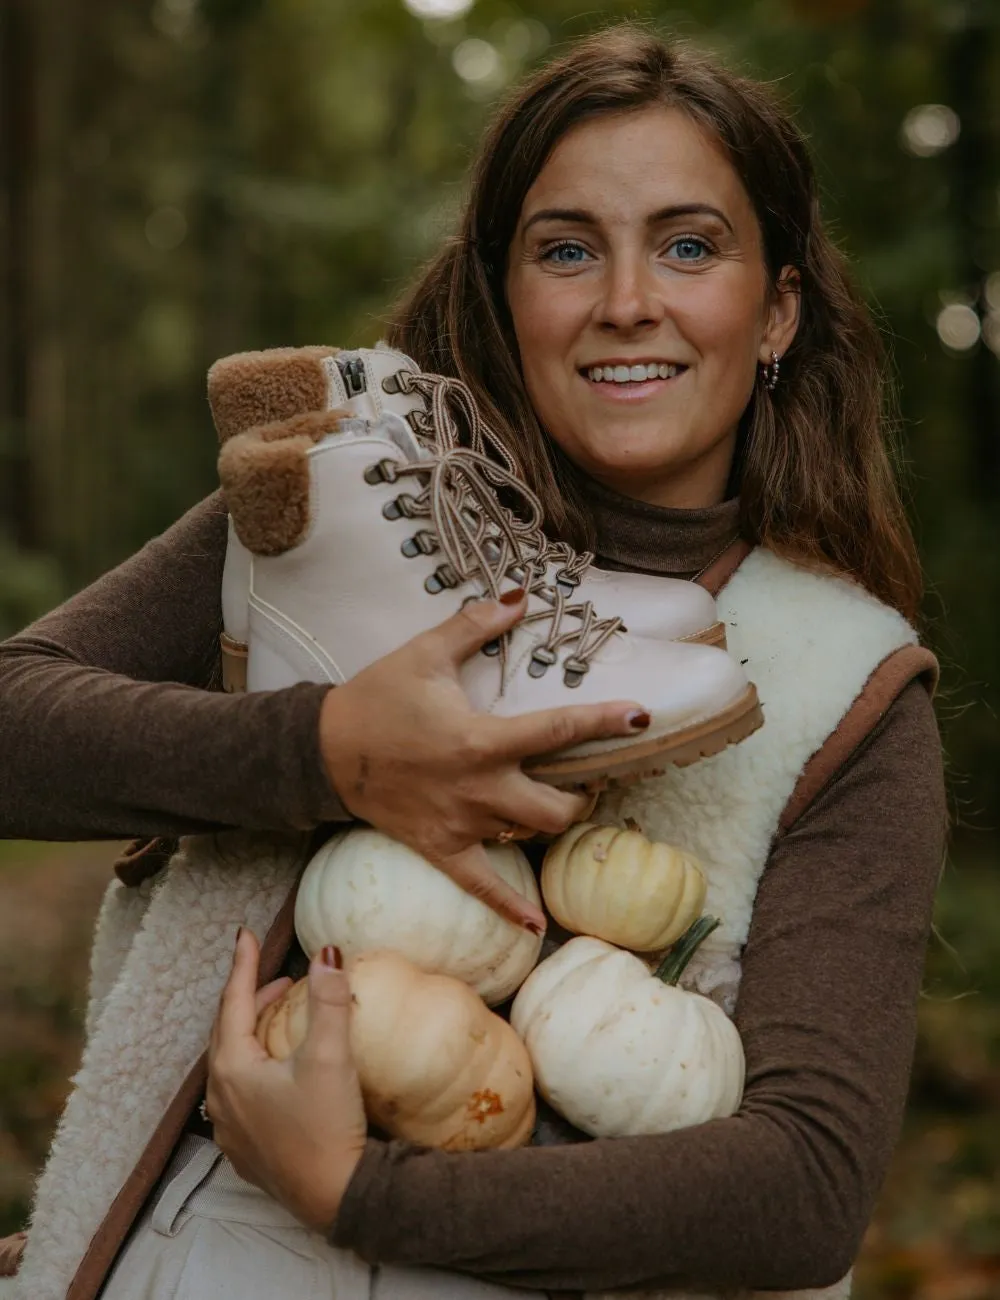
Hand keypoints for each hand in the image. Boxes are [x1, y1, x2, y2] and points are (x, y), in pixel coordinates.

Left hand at [207, 928, 367, 1232]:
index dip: (242, 964)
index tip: (245, 934)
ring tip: (280, 1015)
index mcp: (232, 1068)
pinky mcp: (245, 1148)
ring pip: (232, 1062)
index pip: (234, 1001)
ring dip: (253, 1032)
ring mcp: (229, 1127)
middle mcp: (220, 1097)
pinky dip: (255, 1065)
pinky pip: (239, 1091)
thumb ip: (328, 1001)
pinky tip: (277, 1068)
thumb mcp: (330, 1056)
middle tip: (278, 977)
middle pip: (228, 1031)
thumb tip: (328, 952)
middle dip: (250, 997)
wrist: (334, 1198)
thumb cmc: (327, 1126)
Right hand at [318, 590, 648, 931]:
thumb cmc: (376, 699)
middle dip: (585, 795)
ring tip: (561, 807)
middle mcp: (479, 788)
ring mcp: (462, 824)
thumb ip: (474, 626)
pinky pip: (480, 886)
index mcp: (480, 740)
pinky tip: (536, 924)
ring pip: (529, 838)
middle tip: (590, 777)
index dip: (603, 722)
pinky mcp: (441, 848)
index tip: (641, 717)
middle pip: (557, 807)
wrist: (323, 751)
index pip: (557, 731)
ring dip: (552, 825)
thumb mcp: (424, 653)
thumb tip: (518, 598)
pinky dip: (509, 907)